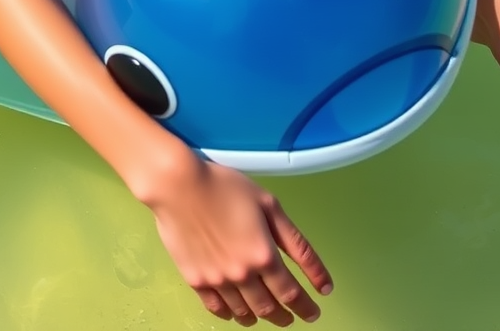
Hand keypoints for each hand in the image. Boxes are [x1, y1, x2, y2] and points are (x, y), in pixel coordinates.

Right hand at [149, 156, 332, 325]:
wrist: (176, 184)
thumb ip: (297, 243)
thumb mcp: (268, 205)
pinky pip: (217, 308)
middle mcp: (242, 275)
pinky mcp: (195, 278)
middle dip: (285, 316)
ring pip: (244, 312)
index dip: (306, 307)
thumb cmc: (223, 186)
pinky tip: (236, 310)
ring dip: (259, 316)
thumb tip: (323, 282)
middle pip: (269, 308)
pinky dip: (231, 314)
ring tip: (265, 312)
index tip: (313, 312)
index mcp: (263, 256)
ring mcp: (217, 280)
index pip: (292, 294)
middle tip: (292, 315)